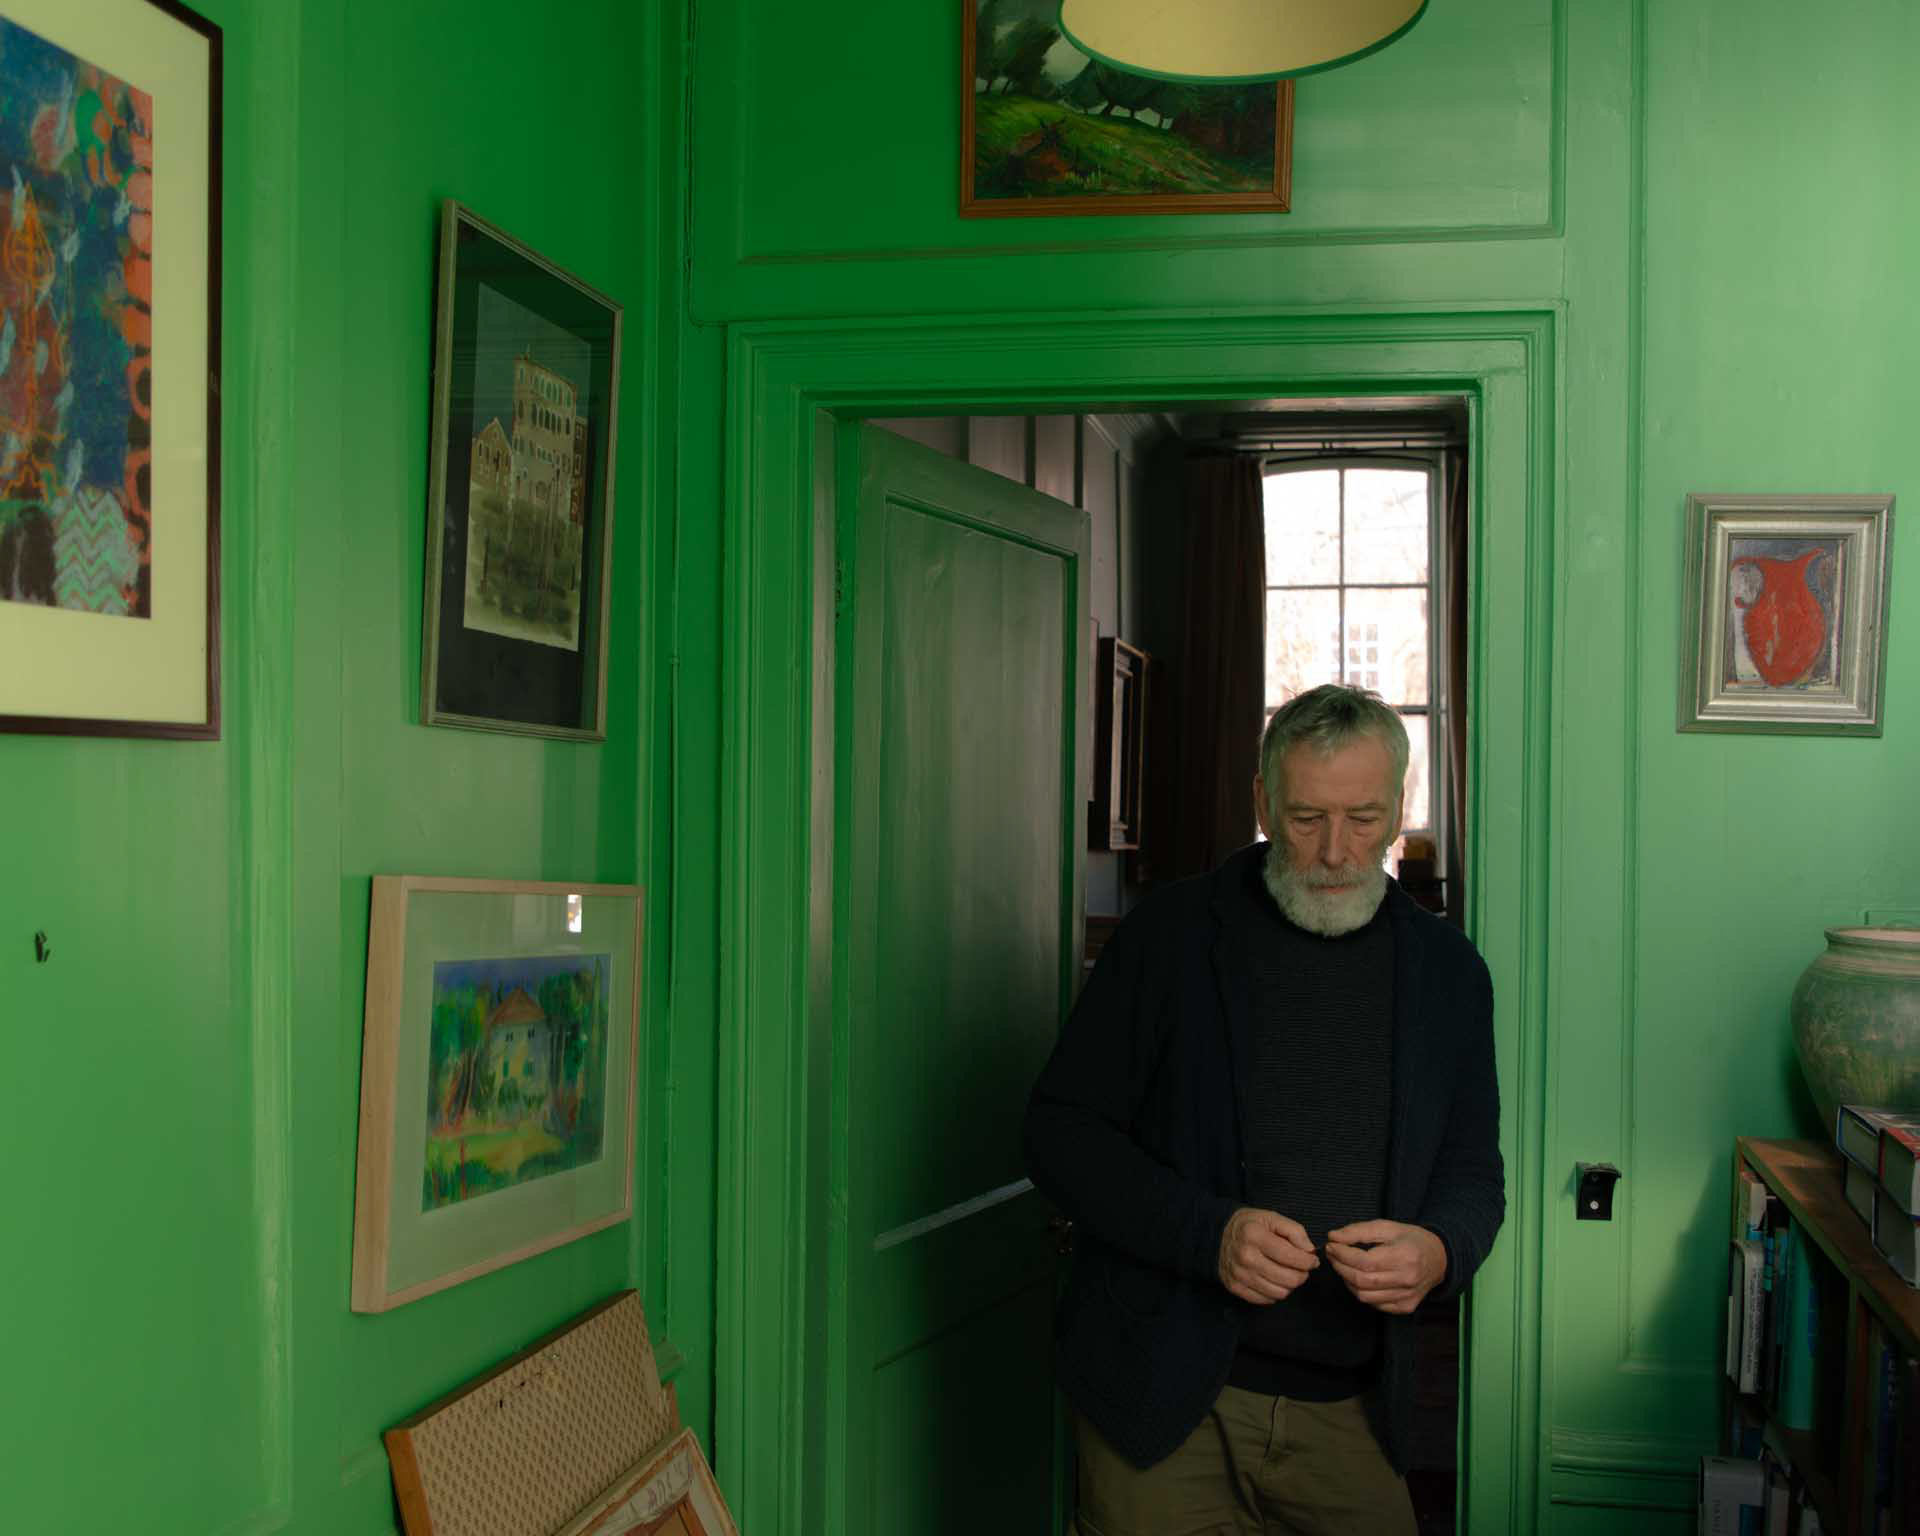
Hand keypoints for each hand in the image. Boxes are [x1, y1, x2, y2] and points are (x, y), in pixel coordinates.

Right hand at [1218, 1207, 1317, 1304]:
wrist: (1218, 1235)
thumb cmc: (1250, 1226)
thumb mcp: (1272, 1218)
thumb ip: (1294, 1231)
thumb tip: (1309, 1251)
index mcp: (1255, 1235)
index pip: (1291, 1256)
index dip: (1308, 1261)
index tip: (1312, 1260)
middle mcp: (1246, 1256)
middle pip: (1288, 1279)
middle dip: (1302, 1275)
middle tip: (1301, 1268)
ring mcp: (1239, 1274)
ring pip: (1279, 1293)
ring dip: (1289, 1285)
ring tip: (1287, 1274)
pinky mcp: (1235, 1287)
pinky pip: (1266, 1300)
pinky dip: (1274, 1293)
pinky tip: (1273, 1280)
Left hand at [1324, 1220, 1446, 1314]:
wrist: (1439, 1259)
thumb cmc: (1411, 1240)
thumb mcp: (1387, 1227)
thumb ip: (1358, 1231)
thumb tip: (1333, 1237)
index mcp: (1405, 1256)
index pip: (1364, 1261)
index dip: (1342, 1254)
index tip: (1331, 1245)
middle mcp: (1407, 1279)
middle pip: (1361, 1280)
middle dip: (1340, 1267)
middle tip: (1332, 1254)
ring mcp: (1407, 1297)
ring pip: (1364, 1296)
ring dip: (1347, 1280)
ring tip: (1343, 1265)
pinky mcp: (1405, 1307)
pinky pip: (1374, 1304)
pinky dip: (1360, 1292)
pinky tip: (1358, 1278)